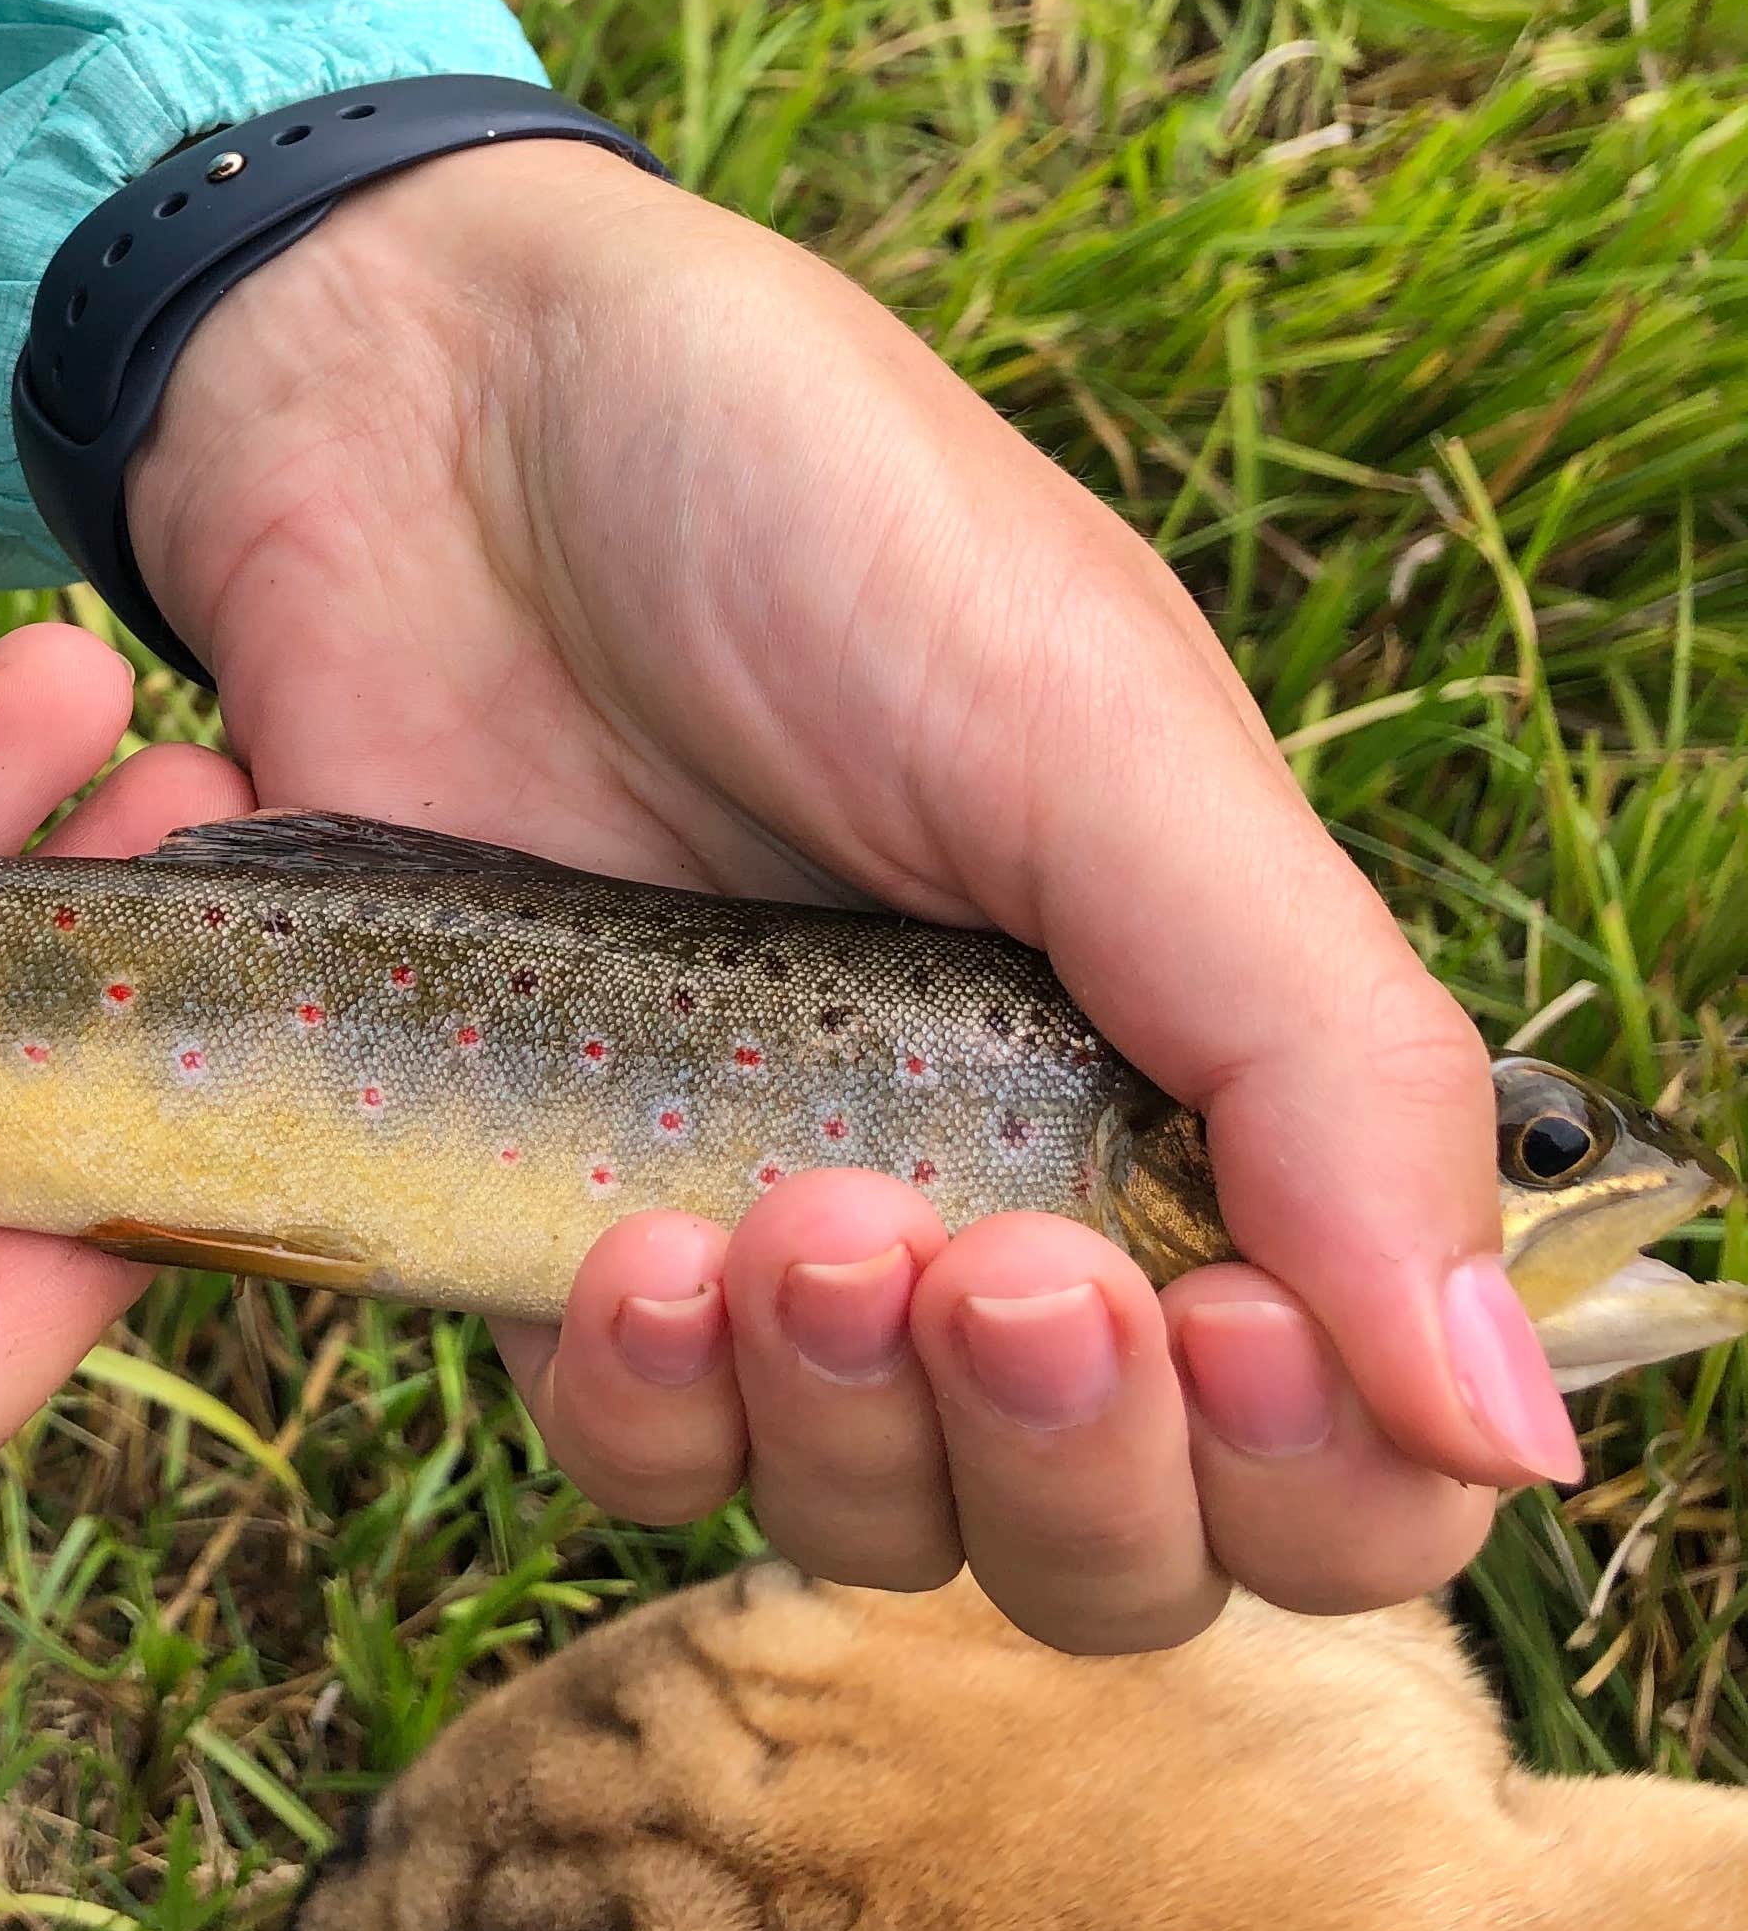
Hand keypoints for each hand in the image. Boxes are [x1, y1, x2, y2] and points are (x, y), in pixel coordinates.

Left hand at [124, 142, 1558, 1652]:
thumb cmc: (791, 498)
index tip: (1221, 1332)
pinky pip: (609, 1435)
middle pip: (1097, 1540)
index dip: (1310, 1472)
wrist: (420, 390)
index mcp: (1185, 1068)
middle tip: (976, 1265)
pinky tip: (608, 1248)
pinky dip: (624, 1394)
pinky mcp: (529, 1209)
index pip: (1327, 1437)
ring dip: (840, 1436)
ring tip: (774, 1226)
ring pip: (857, 1516)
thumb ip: (1315, 1051)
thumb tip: (1511, 1433)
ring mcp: (754, 1211)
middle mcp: (992, 1181)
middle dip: (1061, 1462)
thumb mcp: (1095, 720)